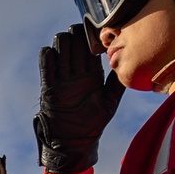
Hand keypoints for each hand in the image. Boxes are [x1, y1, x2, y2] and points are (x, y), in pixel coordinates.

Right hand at [34, 24, 123, 173]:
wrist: (74, 143)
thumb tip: (127, 63)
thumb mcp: (110, 102)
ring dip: (62, 42)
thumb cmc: (94, 124)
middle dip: (76, 35)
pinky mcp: (49, 87)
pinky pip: (46, 66)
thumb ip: (117, 82)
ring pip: (60, 50)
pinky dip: (47, 56)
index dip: (91, 36)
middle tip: (80, 33)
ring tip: (67, 42)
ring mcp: (62, 79)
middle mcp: (76, 74)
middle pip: (74, 44)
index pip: (90, 48)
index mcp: (92, 74)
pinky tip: (53, 53)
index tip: (96, 30)